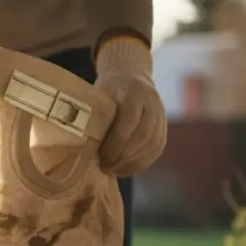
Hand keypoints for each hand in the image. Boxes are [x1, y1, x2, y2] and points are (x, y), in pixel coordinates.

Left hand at [94, 37, 166, 176]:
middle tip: (106, 167)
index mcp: (134, 91)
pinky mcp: (164, 127)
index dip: (116, 142)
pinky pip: (157, 149)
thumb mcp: (99, 95)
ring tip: (115, 170)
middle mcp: (152, 101)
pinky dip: (142, 162)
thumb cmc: (108, 90)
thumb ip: (95, 116)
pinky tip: (127, 168)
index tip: (102, 156)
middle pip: (143, 135)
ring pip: (153, 144)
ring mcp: (161, 114)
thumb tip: (81, 146)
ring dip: (134, 162)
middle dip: (124, 156)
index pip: (129, 120)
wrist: (130, 75)